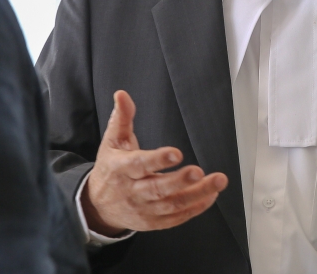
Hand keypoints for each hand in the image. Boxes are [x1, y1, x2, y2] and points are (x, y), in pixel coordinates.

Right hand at [81, 90, 227, 235]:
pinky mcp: (153, 222)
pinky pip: (177, 217)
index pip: (139, 165)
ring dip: (197, 194)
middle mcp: (132, 191)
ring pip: (172, 204)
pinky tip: (210, 196)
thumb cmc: (110, 169)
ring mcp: (144, 210)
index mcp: (120, 169)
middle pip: (158, 189)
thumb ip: (121, 118)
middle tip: (199, 171)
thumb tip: (122, 95)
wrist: (99, 205)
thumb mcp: (111, 141)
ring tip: (217, 182)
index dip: (157, 160)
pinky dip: (196, 208)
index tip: (176, 153)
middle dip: (180, 181)